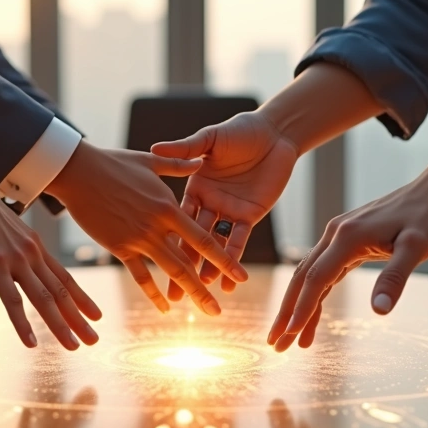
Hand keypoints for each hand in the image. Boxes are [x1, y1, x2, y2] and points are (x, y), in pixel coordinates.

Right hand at [0, 119, 99, 350]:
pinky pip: (12, 299)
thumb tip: (13, 263)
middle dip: (79, 319)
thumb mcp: (4, 230)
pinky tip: (31, 342)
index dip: (83, 298)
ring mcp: (15, 259)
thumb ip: (13, 248)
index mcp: (35, 246)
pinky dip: (23, 323)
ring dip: (59, 325)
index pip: (65, 277)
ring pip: (44, 298)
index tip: (97, 316)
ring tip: (74, 346)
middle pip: (61, 291)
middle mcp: (32, 253)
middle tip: (94, 340)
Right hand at [47, 142, 248, 315]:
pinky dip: (152, 292)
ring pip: (170, 271)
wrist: (79, 172)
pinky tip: (165, 308)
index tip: (241, 277)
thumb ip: (180, 164)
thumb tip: (202, 162)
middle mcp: (158, 226)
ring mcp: (139, 238)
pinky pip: (140, 275)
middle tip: (221, 310)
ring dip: (189, 293)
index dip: (225, 259)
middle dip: (207, 287)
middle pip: (190, 262)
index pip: (204, 239)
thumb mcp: (151, 161)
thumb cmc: (115, 163)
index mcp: (169, 206)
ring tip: (204, 311)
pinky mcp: (120, 247)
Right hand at [150, 110, 297, 297]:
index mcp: (193, 188)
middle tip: (174, 297)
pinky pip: (240, 241)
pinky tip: (229, 283)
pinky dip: (234, 261)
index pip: (177, 218)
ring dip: (208, 269)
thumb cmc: (238, 130)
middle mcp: (208, 204)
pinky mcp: (250, 215)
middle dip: (183, 267)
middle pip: (191, 240)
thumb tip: (155, 147)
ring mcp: (228, 212)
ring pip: (214, 246)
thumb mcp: (210, 138)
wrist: (273, 131)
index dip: (168, 240)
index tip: (154, 261)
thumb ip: (185, 148)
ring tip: (200, 294)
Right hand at [266, 175, 427, 351]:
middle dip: (287, 312)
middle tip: (275, 344)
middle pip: (303, 278)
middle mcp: (335, 234)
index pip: (317, 279)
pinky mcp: (347, 240)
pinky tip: (312, 315)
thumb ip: (395, 278)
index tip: (289, 335)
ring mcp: (339, 236)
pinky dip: (316, 295)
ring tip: (288, 337)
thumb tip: (379, 311)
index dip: (301, 309)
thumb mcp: (417, 248)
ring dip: (297, 306)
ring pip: (310, 275)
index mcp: (347, 237)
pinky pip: (324, 271)